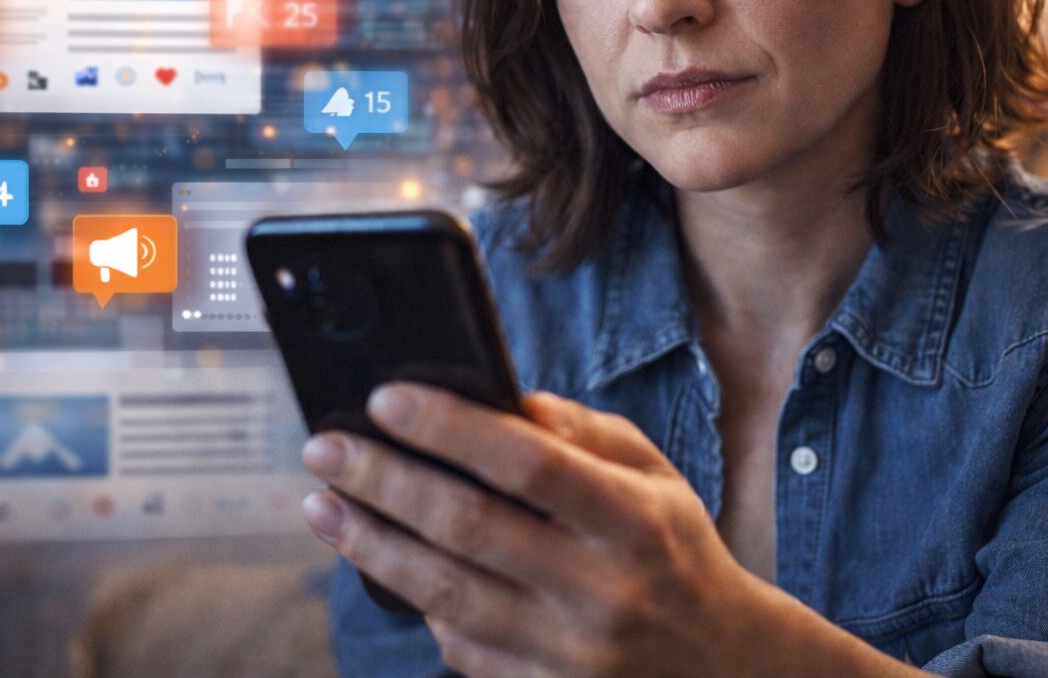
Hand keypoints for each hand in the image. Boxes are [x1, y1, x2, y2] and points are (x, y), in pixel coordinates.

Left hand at [300, 384, 759, 676]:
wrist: (725, 668)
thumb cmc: (675, 550)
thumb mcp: (653, 474)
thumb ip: (578, 432)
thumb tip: (494, 397)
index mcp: (634, 521)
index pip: (527, 462)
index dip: (448, 427)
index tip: (385, 398)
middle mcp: (601, 590)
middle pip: (468, 528)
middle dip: (383, 481)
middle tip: (325, 448)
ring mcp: (570, 653)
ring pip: (445, 593)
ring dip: (370, 545)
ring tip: (322, 505)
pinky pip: (459, 647)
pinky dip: (415, 602)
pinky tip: (382, 563)